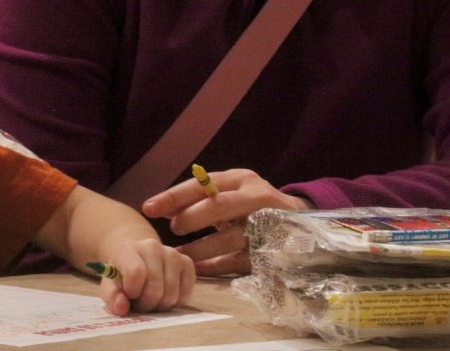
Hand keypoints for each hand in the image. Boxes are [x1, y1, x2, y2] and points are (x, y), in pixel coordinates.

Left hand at [96, 238, 194, 316]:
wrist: (138, 257)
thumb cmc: (123, 275)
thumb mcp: (110, 286)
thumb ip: (112, 297)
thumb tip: (122, 307)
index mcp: (129, 250)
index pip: (136, 273)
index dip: (132, 291)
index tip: (129, 294)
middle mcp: (153, 247)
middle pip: (155, 290)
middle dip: (145, 303)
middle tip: (139, 301)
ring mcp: (173, 254)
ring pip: (171, 295)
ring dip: (160, 305)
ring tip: (150, 297)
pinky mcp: (187, 263)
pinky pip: (185, 295)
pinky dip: (174, 303)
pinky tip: (164, 294)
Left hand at [141, 168, 309, 275]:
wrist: (300, 221)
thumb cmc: (252, 205)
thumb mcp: (231, 192)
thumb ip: (200, 198)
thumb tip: (160, 208)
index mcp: (242, 180)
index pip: (204, 184)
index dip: (175, 196)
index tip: (149, 207)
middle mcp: (257, 198)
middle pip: (220, 206)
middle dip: (192, 217)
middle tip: (173, 229)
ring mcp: (266, 226)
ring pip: (229, 237)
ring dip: (200, 248)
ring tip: (180, 254)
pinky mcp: (270, 252)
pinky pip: (238, 261)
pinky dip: (215, 266)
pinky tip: (196, 269)